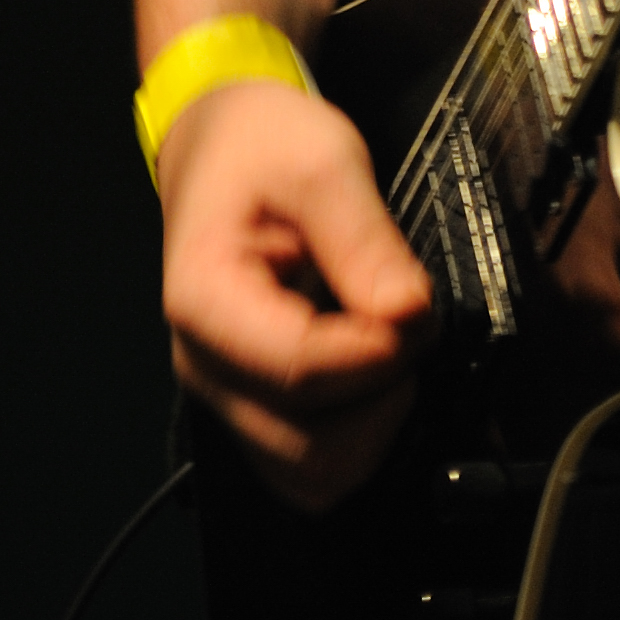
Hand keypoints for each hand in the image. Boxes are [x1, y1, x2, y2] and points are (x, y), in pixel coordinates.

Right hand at [157, 78, 435, 512]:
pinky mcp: (254, 408)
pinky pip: (310, 462)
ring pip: (313, 474)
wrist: (222, 145)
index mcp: (203, 300)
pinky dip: (357, 431)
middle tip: (405, 321)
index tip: (415, 311)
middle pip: (309, 449)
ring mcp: (228, 396)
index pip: (299, 370)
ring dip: (373, 423)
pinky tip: (368, 364)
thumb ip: (365, 239)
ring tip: (387, 342)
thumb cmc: (260, 145)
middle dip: (381, 396)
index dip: (377, 352)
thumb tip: (410, 315)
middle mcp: (205, 367)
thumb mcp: (322, 160)